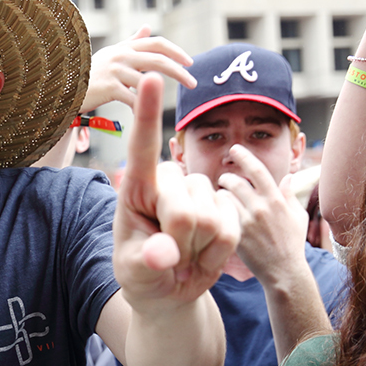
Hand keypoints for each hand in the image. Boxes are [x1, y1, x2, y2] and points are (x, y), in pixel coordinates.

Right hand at [80, 28, 196, 112]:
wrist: (65, 86)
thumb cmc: (90, 72)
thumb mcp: (111, 53)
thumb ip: (131, 42)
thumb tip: (147, 27)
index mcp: (125, 47)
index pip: (156, 44)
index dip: (176, 52)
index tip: (189, 63)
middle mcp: (121, 55)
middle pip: (158, 60)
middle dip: (179, 71)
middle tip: (193, 83)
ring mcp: (115, 70)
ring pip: (148, 80)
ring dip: (164, 92)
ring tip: (171, 102)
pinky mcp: (109, 87)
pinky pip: (133, 98)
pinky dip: (143, 107)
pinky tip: (149, 114)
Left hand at [113, 75, 239, 311]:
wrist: (168, 288)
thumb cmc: (141, 274)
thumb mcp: (135, 274)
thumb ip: (146, 262)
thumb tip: (164, 256)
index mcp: (136, 186)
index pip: (142, 146)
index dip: (149, 113)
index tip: (151, 77)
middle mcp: (169, 181)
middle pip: (185, 207)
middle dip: (178, 240)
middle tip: (165, 255)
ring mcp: (199, 192)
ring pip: (211, 217)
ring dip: (198, 248)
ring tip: (182, 254)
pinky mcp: (224, 206)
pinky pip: (230, 229)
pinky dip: (217, 253)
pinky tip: (201, 256)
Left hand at [217, 146, 309, 286]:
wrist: (283, 272)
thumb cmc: (292, 244)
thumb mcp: (297, 217)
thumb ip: (290, 195)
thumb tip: (287, 177)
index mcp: (276, 200)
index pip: (257, 170)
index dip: (244, 156)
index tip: (235, 149)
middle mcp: (260, 208)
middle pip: (234, 182)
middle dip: (226, 178)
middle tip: (224, 180)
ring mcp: (247, 222)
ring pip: (224, 198)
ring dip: (219, 195)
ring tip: (220, 198)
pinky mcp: (236, 235)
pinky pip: (220, 216)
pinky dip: (217, 211)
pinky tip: (217, 214)